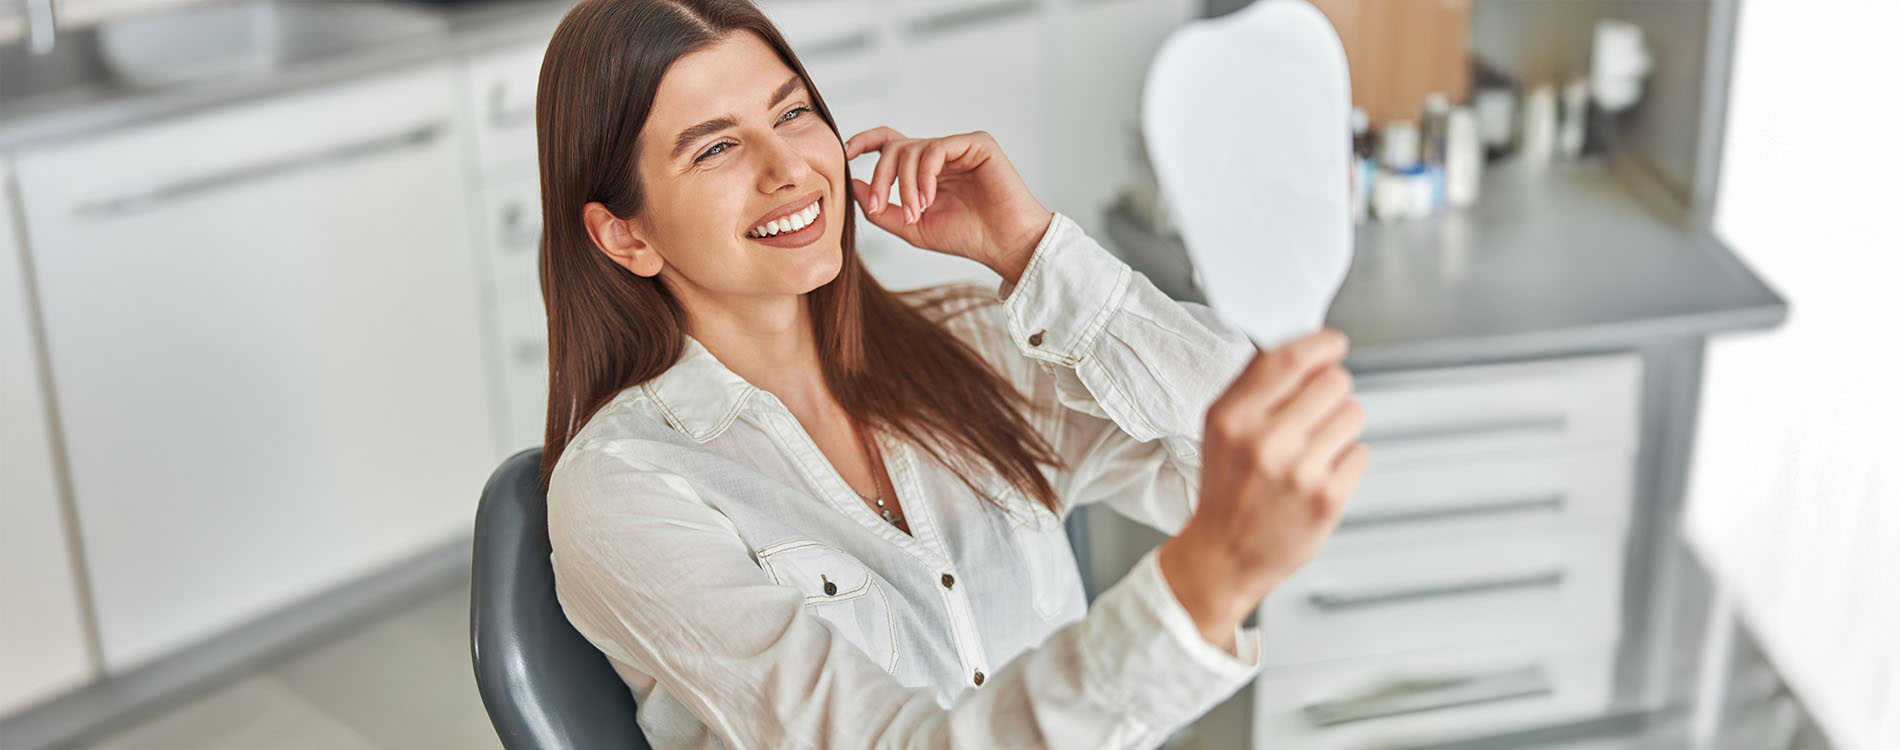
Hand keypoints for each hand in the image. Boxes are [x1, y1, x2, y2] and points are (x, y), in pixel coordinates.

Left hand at [843, 127, 1052, 283]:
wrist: (1004, 245)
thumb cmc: (966, 237)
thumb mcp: (912, 228)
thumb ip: (880, 209)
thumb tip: (852, 185)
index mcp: (926, 170)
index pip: (891, 143)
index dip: (866, 141)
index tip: (846, 153)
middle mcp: (941, 154)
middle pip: (896, 147)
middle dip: (881, 176)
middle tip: (879, 205)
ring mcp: (959, 147)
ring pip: (913, 148)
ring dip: (905, 184)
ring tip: (916, 211)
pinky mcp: (977, 144)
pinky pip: (937, 148)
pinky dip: (925, 174)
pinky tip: (929, 198)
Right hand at [1158, 328, 1368, 649]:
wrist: (1223, 555)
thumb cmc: (1225, 489)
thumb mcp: (1219, 430)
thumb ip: (1254, 387)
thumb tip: (1303, 349)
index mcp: (1233, 418)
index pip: (1289, 359)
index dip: (1321, 344)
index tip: (1333, 344)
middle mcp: (1265, 442)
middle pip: (1333, 381)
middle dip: (1332, 390)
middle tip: (1317, 411)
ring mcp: (1299, 471)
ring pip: (1353, 414)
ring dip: (1340, 426)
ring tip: (1315, 448)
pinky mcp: (1328, 498)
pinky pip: (1360, 452)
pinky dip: (1346, 461)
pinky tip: (1319, 475)